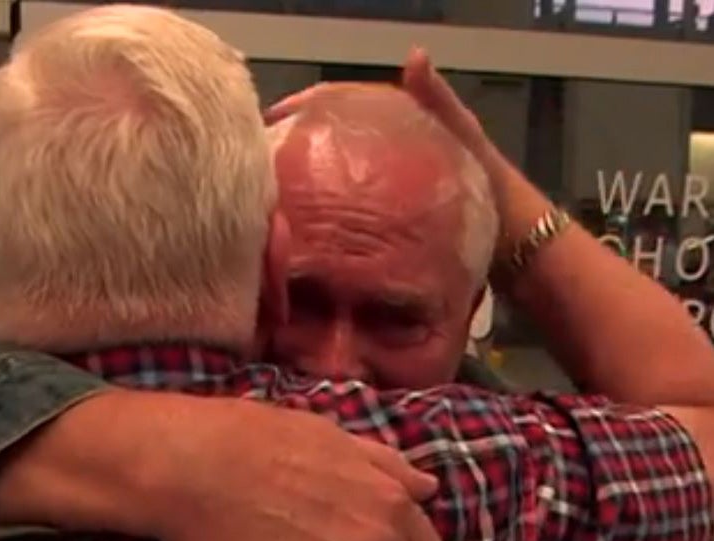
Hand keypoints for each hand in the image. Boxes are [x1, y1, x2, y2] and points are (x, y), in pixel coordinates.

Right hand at [265, 55, 550, 255]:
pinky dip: (324, 215)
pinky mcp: (385, 229)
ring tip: (271, 189)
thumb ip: (438, 102)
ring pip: (336, 181)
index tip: (276, 116)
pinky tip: (302, 225)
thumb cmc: (494, 189)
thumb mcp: (464, 139)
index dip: (310, 107)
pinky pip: (347, 215)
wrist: (515, 247)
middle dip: (298, 146)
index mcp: (402, 130)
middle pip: (332, 146)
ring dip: (305, 183)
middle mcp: (387, 161)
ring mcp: (383, 196)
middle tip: (262, 156)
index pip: (345, 107)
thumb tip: (415, 56)